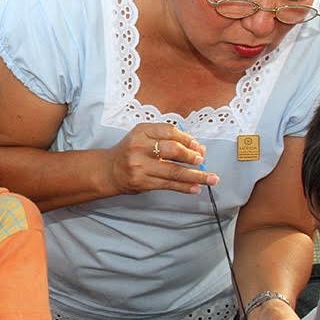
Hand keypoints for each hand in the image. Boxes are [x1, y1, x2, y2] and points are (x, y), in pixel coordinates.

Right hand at [103, 122, 217, 195]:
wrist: (108, 170)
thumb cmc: (130, 152)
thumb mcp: (143, 137)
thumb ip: (166, 138)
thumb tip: (197, 148)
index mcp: (141, 131)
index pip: (169, 131)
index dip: (187, 139)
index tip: (197, 146)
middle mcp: (139, 147)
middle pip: (172, 150)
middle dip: (191, 156)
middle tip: (202, 160)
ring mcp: (140, 166)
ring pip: (173, 171)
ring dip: (196, 175)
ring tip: (211, 178)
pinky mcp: (142, 182)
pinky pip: (168, 185)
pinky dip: (184, 187)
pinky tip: (196, 188)